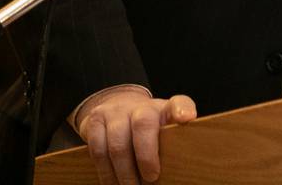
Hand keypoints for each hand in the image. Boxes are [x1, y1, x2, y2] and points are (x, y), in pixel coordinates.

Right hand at [75, 87, 196, 184]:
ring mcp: (115, 111)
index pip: (178, 104)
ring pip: (118, 144)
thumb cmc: (147, 128)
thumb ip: (171, 144)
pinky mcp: (94, 121)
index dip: (182, 110)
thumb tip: (178, 171)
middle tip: (151, 179)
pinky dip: (106, 172)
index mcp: (164, 109)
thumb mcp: (163, 130)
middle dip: (146, 157)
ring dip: (124, 172)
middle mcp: (140, 106)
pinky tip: (112, 183)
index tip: (187, 118)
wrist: (117, 106)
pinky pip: (98, 150)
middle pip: (143, 125)